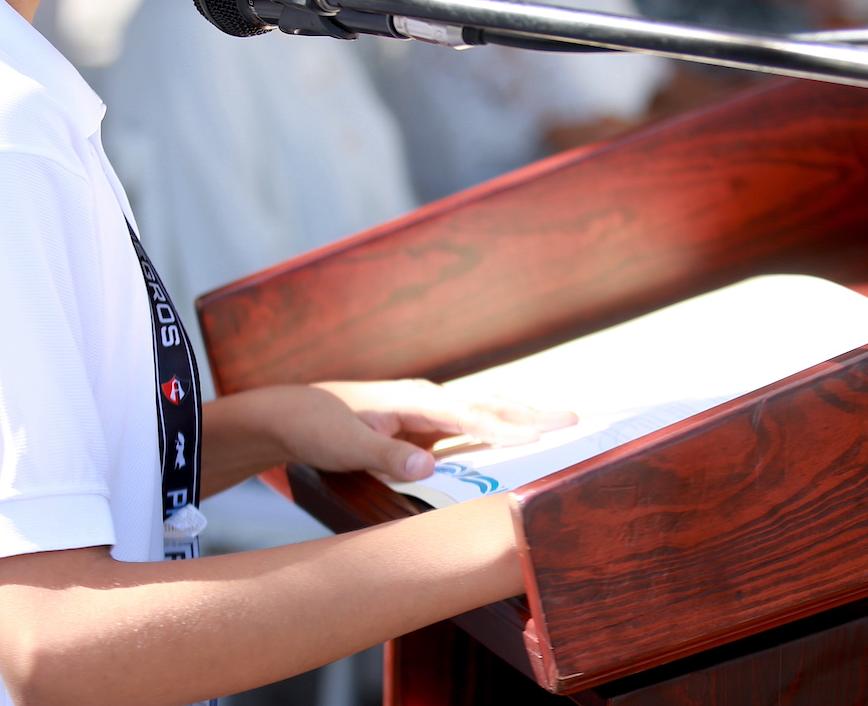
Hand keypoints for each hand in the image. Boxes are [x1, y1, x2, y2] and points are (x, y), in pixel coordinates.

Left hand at [310, 379, 576, 477]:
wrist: (291, 415)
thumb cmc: (319, 426)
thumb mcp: (348, 446)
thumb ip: (389, 456)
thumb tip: (431, 468)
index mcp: (416, 399)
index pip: (473, 417)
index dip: (508, 429)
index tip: (543, 437)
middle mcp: (428, 400)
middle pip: (489, 405)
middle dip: (532, 414)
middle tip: (576, 420)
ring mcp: (427, 412)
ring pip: (484, 412)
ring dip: (521, 419)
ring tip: (562, 423)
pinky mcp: (422, 427)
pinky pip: (470, 428)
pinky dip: (498, 432)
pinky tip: (517, 443)